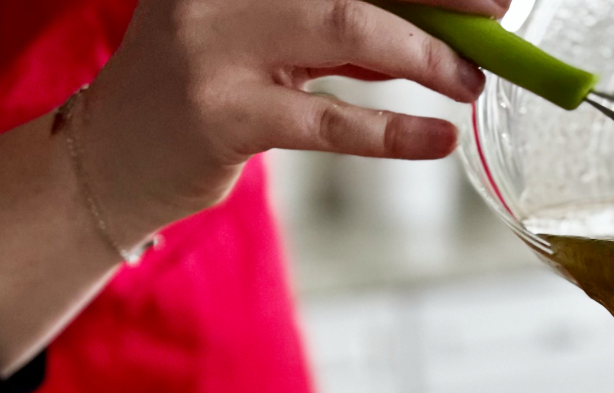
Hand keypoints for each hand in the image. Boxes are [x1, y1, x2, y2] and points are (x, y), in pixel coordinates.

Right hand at [81, 0, 509, 245]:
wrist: (115, 156)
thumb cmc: (207, 93)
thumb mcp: (270, 44)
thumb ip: (338, 30)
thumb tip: (433, 31)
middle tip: (498, 16)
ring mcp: (213, 41)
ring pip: (346, 29)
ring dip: (424, 56)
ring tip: (471, 82)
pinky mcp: (220, 113)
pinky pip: (326, 120)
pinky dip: (391, 132)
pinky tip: (438, 139)